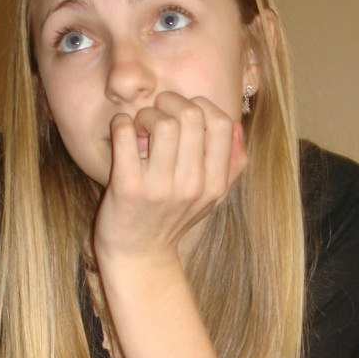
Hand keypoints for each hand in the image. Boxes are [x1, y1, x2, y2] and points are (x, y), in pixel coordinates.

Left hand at [93, 92, 246, 266]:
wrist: (139, 255)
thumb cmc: (173, 220)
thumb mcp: (211, 199)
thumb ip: (231, 165)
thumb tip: (237, 125)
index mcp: (214, 184)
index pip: (221, 123)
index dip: (201, 105)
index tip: (183, 112)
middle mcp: (191, 186)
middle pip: (191, 116)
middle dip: (170, 102)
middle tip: (157, 112)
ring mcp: (160, 188)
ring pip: (162, 123)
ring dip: (147, 113)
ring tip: (140, 125)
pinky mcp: (128, 188)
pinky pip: (125, 134)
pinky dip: (121, 124)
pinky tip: (122, 133)